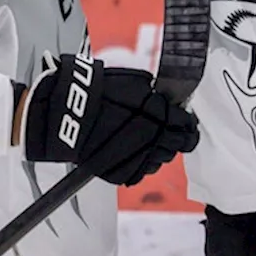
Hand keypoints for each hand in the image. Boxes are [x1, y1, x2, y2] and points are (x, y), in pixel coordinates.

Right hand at [16, 52, 198, 184]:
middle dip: (176, 136)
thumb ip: (158, 95)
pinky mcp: (122, 172)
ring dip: (159, 150)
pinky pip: (142, 170)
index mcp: (158, 114)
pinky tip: (134, 151)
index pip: (186, 125)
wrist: (66, 113)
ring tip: (148, 139)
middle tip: (170, 130)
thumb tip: (173, 102)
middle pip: (177, 144)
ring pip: (161, 159)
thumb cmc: (97, 92)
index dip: (188, 123)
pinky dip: (141, 162)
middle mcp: (152, 138)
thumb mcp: (134, 82)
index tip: (187, 123)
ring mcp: (137, 158)